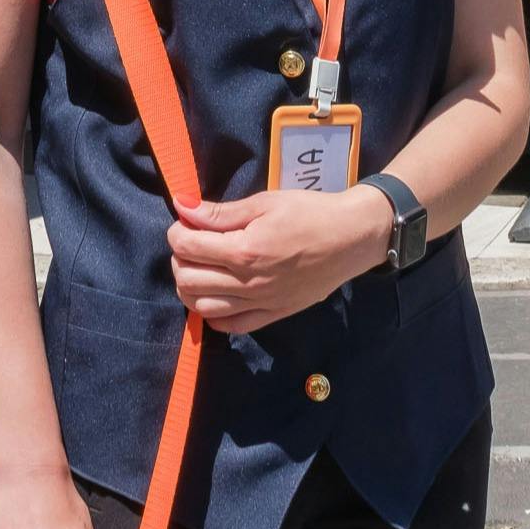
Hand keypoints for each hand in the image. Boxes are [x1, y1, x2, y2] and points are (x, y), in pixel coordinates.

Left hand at [167, 186, 387, 334]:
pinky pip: (231, 326)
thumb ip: (221, 212)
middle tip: (192, 243)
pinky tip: (216, 295)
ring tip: (200, 268)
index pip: (188, 247)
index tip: (186, 222)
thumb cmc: (310, 213)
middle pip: (188, 279)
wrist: (352, 238)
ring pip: (203, 307)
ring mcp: (261, 303)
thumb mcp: (265, 203)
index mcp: (245, 250)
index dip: (177, 231)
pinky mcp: (273, 315)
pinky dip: (213, 314)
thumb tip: (182, 206)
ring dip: (190, 287)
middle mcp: (248, 283)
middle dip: (179, 258)